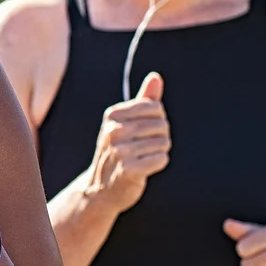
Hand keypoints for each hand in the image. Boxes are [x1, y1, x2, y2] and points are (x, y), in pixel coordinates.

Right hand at [85, 73, 170, 214]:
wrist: (102, 189)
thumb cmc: (119, 151)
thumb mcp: (127, 123)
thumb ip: (144, 100)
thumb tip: (156, 76)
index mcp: (112, 116)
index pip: (155, 107)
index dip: (158, 120)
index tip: (145, 131)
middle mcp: (113, 131)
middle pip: (161, 124)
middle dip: (160, 137)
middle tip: (145, 147)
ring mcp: (119, 151)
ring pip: (163, 143)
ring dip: (159, 152)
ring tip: (144, 158)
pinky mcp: (128, 170)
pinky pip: (161, 159)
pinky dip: (159, 164)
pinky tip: (146, 168)